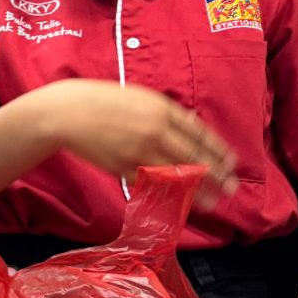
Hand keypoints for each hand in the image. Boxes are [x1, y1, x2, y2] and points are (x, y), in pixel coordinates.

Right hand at [37, 80, 236, 201]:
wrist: (66, 113)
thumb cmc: (100, 100)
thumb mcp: (138, 96)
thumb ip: (164, 111)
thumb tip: (189, 124)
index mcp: (161, 109)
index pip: (199, 133)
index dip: (217, 150)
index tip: (231, 163)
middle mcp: (155, 131)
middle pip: (194, 156)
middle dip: (216, 175)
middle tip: (231, 188)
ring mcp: (139, 151)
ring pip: (176, 174)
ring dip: (198, 190)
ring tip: (213, 201)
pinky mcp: (123, 167)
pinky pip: (151, 182)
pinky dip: (167, 192)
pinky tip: (179, 199)